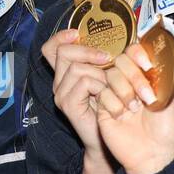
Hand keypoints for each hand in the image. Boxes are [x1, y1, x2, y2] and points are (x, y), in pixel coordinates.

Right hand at [41, 28, 115, 173]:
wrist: (119, 139)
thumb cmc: (120, 107)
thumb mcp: (114, 78)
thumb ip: (110, 60)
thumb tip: (121, 39)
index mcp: (68, 73)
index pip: (52, 48)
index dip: (61, 36)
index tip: (78, 34)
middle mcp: (61, 82)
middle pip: (61, 51)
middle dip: (87, 50)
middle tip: (107, 58)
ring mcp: (62, 94)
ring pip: (75, 67)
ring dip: (100, 72)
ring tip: (111, 86)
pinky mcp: (68, 105)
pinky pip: (83, 82)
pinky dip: (99, 85)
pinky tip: (107, 96)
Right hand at [96, 43, 173, 173]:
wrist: (154, 155)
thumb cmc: (167, 131)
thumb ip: (173, 81)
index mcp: (146, 78)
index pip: (135, 53)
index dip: (138, 54)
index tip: (147, 65)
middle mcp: (129, 83)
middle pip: (121, 61)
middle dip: (134, 77)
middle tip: (147, 98)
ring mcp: (116, 95)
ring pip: (110, 76)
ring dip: (124, 91)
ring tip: (134, 109)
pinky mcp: (104, 108)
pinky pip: (102, 94)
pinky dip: (113, 104)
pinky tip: (121, 117)